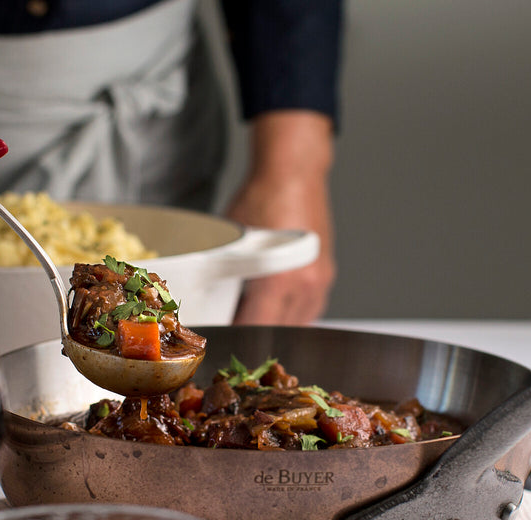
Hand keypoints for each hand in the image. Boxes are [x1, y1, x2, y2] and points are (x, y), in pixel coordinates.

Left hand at [227, 111, 335, 324]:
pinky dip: (289, 313)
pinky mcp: (325, 277)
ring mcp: (319, 283)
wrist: (293, 174)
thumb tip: (204, 296)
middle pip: (275, 331)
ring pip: (294, 324)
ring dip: (272, 324)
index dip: (233, 335)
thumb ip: (222, 273)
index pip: (253, 328)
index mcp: (278, 282)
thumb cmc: (261, 200)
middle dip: (251, 332)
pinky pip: (307, 310)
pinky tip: (272, 303)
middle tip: (230, 324)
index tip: (218, 334)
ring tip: (250, 313)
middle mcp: (304, 287)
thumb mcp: (230, 241)